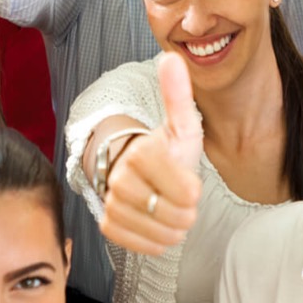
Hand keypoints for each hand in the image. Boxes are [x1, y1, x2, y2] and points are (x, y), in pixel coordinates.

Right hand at [98, 54, 203, 255]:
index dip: (194, 192)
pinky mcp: (108, 224)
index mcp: (142, 152)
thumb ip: (179, 95)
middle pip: (174, 215)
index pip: (186, 190)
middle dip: (186, 212)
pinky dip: (155, 240)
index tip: (192, 184)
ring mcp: (111, 201)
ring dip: (173, 227)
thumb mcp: (182, 126)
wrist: (142, 174)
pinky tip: (155, 223)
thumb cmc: (169, 152)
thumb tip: (172, 57)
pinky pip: (140, 245)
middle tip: (181, 198)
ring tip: (170, 210)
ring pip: (159, 233)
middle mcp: (120, 177)